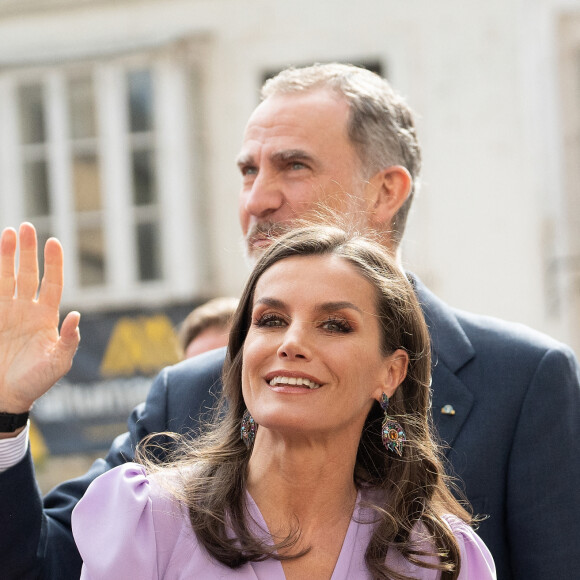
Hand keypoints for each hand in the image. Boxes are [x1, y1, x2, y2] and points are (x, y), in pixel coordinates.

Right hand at [0, 223, 79, 419]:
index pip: (52, 283)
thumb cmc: (35, 381)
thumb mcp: (58, 363)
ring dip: (8, 257)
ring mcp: (7, 313)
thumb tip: (76, 315)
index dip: (53, 263)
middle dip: (28, 251)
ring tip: (9, 233)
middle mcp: (27, 310)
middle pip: (28, 274)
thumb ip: (69, 340)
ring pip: (7, 278)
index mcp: (46, 317)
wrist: (5, 397)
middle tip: (27, 227)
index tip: (53, 242)